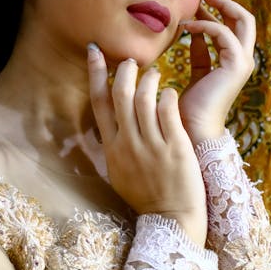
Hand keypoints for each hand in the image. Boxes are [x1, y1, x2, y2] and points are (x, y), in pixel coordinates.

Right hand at [88, 46, 207, 245]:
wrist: (172, 219)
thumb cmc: (146, 195)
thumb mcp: (118, 172)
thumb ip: (112, 146)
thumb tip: (106, 122)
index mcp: (112, 148)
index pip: (99, 103)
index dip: (96, 73)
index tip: (95, 51)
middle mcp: (128, 144)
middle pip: (121, 95)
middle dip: (125, 71)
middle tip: (133, 61)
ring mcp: (151, 145)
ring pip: (145, 98)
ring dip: (149, 79)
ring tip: (155, 73)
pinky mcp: (175, 147)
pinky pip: (168, 111)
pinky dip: (167, 95)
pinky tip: (170, 93)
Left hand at [178, 0, 255, 142]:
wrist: (191, 132)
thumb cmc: (189, 106)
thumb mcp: (194, 71)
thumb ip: (197, 51)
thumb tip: (189, 28)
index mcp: (233, 59)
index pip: (231, 23)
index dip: (216, 4)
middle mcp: (242, 58)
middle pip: (242, 15)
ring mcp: (243, 61)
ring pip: (242, 19)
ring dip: (221, 2)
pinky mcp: (236, 66)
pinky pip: (224, 33)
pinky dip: (206, 24)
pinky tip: (186, 25)